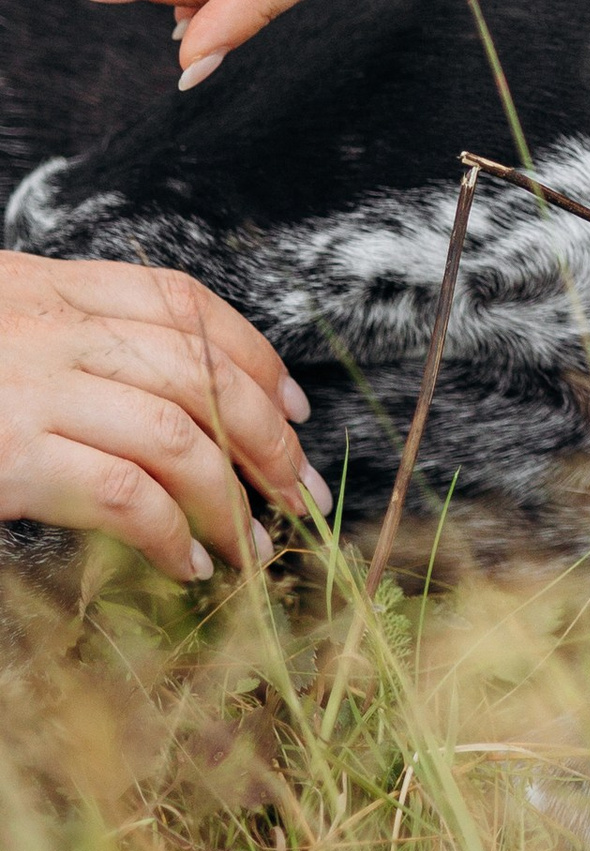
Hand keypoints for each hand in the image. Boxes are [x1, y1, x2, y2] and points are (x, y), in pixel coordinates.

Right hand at [0, 248, 331, 578]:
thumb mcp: (0, 329)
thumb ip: (70, 344)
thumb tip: (166, 398)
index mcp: (55, 288)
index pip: (183, 305)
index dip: (252, 356)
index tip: (293, 406)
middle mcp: (54, 328)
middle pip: (200, 373)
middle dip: (266, 439)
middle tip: (299, 492)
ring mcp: (35, 389)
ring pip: (176, 436)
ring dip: (229, 500)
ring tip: (252, 545)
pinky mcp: (12, 455)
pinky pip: (123, 495)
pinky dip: (169, 535)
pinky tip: (185, 563)